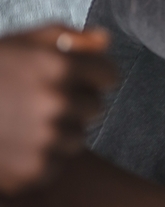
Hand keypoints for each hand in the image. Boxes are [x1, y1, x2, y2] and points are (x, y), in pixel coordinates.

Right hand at [0, 25, 116, 195]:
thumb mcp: (20, 42)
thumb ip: (66, 37)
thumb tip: (106, 40)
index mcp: (58, 66)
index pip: (108, 75)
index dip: (93, 75)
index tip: (78, 78)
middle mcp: (57, 102)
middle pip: (95, 107)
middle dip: (75, 103)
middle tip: (38, 101)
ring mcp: (46, 139)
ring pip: (78, 137)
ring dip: (59, 131)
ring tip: (22, 122)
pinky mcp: (35, 169)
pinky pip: (56, 162)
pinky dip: (40, 156)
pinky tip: (13, 144)